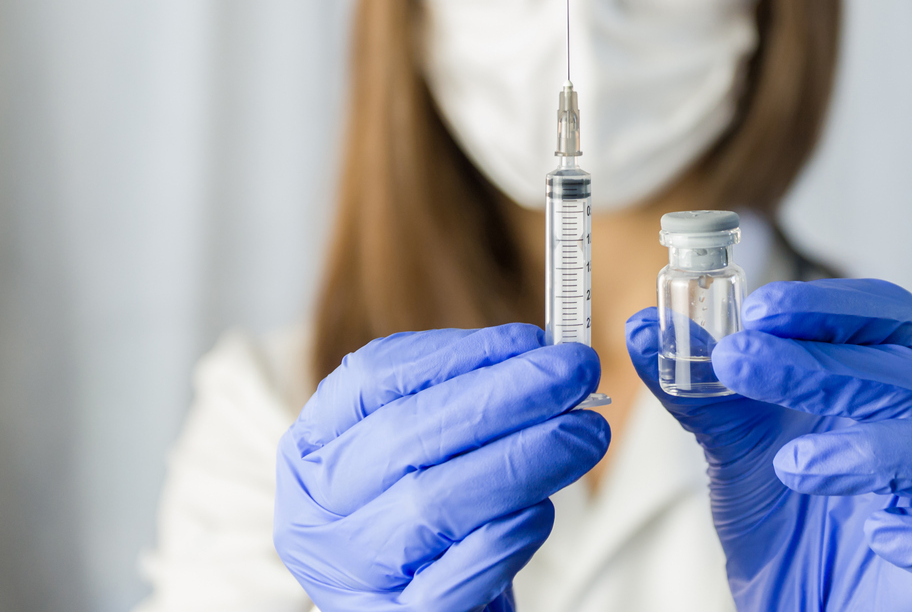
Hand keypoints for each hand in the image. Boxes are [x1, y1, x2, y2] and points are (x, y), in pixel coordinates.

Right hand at [274, 323, 609, 611]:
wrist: (424, 609)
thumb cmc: (430, 518)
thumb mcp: (425, 448)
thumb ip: (467, 395)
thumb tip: (538, 354)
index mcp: (312, 449)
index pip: (373, 379)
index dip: (456, 354)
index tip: (530, 342)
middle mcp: (316, 511)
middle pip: (406, 436)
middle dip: (504, 397)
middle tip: (575, 374)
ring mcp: (350, 574)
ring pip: (431, 503)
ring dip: (522, 459)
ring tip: (583, 434)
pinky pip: (452, 580)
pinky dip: (505, 537)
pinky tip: (543, 509)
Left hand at [627, 278, 911, 610]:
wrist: (800, 611)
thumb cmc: (787, 520)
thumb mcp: (735, 449)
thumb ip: (699, 390)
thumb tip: (643, 327)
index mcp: (889, 386)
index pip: (889, 317)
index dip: (830, 305)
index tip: (757, 307)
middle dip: (824, 363)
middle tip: (742, 361)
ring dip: (874, 446)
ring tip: (794, 465)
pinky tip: (881, 535)